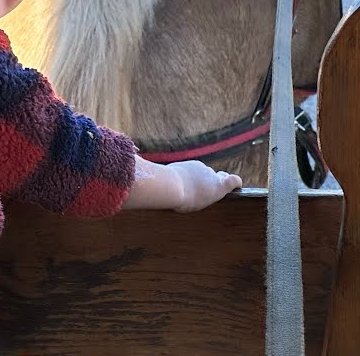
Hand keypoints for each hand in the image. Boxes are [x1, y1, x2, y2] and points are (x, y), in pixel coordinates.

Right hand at [122, 155, 240, 211]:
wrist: (169, 188)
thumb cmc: (157, 186)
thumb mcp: (147, 182)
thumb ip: (139, 179)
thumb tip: (120, 177)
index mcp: (182, 170)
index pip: (191, 172)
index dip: (192, 177)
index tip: (190, 179)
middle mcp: (196, 169)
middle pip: (205, 173)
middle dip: (207, 178)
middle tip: (209, 182)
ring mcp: (208, 177)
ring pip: (216, 178)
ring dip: (219, 182)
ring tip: (226, 181)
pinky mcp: (218, 186)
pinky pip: (231, 181)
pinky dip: (234, 182)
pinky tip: (240, 184)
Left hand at [170, 160, 242, 212]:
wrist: (171, 186)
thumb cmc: (185, 200)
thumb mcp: (200, 203)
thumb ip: (207, 194)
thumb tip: (205, 190)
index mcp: (219, 186)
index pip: (234, 180)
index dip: (235, 183)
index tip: (235, 186)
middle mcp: (212, 174)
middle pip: (216, 177)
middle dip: (212, 182)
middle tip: (203, 192)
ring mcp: (201, 167)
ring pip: (203, 173)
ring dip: (198, 179)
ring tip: (187, 189)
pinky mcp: (191, 163)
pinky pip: (193, 170)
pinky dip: (189, 175)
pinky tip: (180, 183)